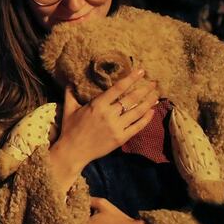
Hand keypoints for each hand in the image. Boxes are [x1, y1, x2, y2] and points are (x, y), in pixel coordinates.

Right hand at [49, 69, 157, 193]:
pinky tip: (152, 112)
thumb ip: (70, 94)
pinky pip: (137, 127)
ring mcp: (117, 127)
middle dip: (144, 89)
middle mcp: (109, 114)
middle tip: (153, 83)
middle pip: (131, 99)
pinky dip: (146, 119)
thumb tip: (70, 82)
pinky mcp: (121, 138)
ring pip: (137, 112)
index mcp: (97, 105)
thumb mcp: (68, 109)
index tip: (141, 71)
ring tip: (156, 95)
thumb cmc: (69, 129)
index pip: (118, 88)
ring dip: (149, 102)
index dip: (130, 78)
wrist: (73, 151)